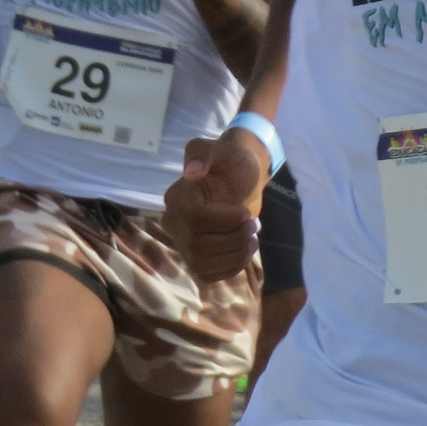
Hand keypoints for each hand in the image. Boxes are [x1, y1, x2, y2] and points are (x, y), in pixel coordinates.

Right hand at [162, 129, 269, 281]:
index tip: (246, 212)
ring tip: (252, 240)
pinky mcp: (197, 258)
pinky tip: (244, 253)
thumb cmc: (233, 164)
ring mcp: (183, 242)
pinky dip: (230, 269)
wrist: (242, 180)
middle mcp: (174, 222)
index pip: (195, 219)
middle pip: (198, 245)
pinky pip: (207, 275)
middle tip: (253, 225)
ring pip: (201, 264)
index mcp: (177, 197)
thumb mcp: (224, 150)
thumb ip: (204, 152)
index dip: (225, 220)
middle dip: (234, 238)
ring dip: (234, 255)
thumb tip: (192, 171)